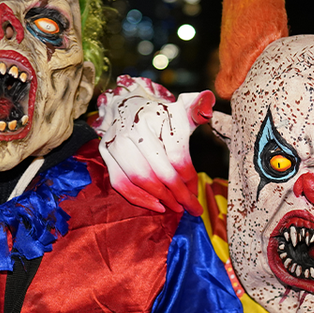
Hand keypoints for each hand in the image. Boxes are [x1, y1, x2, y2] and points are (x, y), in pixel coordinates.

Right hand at [93, 75, 212, 215]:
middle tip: (191, 207)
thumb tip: (207, 109)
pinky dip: (139, 199)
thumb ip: (198, 108)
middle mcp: (134, 129)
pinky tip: (156, 205)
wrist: (126, 105)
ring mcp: (117, 141)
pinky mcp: (106, 152)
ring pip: (140, 179)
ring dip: (161, 198)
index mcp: (157, 117)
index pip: (177, 156)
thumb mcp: (181, 108)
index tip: (197, 191)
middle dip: (178, 194)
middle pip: (159, 171)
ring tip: (176, 207)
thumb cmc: (160, 114)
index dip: (189, 178)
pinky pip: (120, 183)